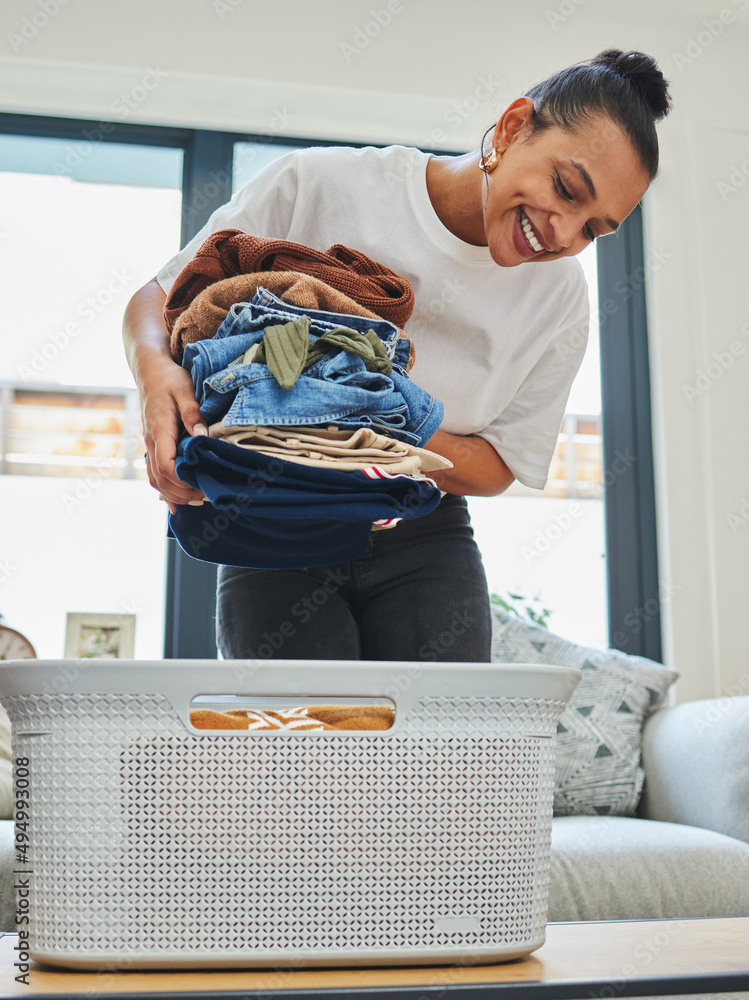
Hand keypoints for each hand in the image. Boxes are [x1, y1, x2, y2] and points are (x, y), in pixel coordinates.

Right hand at [139, 359, 207, 514]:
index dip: (182, 480)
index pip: (165, 464)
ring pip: (155, 479)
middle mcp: (151, 441)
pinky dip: (164, 490)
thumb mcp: (184, 389)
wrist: (150, 370)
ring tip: (198, 501)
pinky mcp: (153, 445)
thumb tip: (202, 436)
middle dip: (182, 492)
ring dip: (173, 494)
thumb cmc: (169, 378)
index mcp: (159, 429)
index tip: (201, 484)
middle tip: (207, 496)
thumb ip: (192, 413)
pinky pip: (154, 473)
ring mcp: (150, 444)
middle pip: (160, 478)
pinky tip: (176, 503)